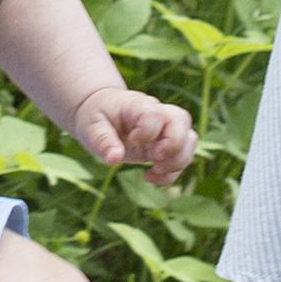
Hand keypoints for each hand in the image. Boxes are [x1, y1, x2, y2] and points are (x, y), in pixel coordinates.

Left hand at [71, 87, 196, 187]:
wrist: (101, 112)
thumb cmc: (95, 116)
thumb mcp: (90, 127)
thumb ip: (103, 141)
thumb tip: (114, 159)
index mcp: (137, 105)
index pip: (156, 114)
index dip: (148, 131)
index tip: (132, 141)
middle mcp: (157, 114)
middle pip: (183, 120)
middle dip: (174, 145)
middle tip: (153, 158)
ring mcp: (164, 130)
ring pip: (190, 139)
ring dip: (178, 161)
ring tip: (153, 171)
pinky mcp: (165, 145)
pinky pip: (182, 157)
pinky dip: (172, 173)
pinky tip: (149, 176)